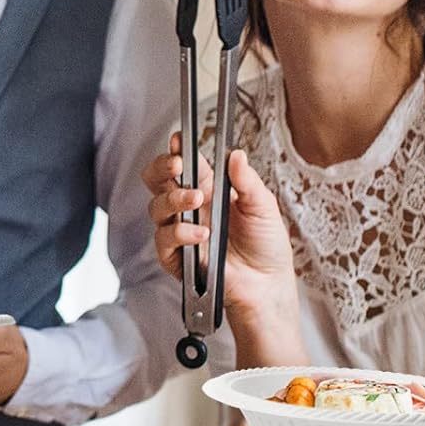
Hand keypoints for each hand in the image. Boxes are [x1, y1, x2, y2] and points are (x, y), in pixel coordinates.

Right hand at [144, 136, 297, 321]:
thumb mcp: (264, 207)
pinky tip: (200, 234)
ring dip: (174, 199)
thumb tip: (236, 155)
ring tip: (196, 201)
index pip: (184, 164)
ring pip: (157, 207)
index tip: (179, 140)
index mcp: (208, 189)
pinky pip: (163, 240)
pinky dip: (179, 234)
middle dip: (160, 167)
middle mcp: (189, 208)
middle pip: (157, 181)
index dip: (176, 150)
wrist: (267, 284)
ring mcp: (180, 231)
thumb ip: (248, 181)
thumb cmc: (265, 246)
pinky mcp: (176, 257)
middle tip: (176, 164)